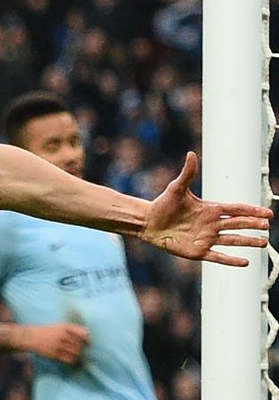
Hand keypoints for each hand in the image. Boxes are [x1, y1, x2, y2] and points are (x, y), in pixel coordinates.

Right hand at [23, 323, 88, 364]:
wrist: (31, 337)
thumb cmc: (47, 331)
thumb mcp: (58, 326)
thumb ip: (72, 328)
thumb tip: (88, 333)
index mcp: (63, 327)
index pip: (81, 333)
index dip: (87, 339)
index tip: (89, 342)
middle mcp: (61, 335)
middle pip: (79, 344)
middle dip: (81, 347)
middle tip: (80, 349)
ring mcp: (58, 345)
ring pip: (75, 352)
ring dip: (78, 354)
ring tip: (76, 353)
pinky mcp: (54, 354)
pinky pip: (69, 358)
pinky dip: (72, 359)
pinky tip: (71, 358)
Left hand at [141, 152, 271, 266]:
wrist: (149, 222)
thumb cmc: (163, 204)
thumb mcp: (176, 188)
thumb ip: (187, 173)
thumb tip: (191, 154)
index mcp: (210, 209)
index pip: (236, 210)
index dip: (252, 211)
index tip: (268, 213)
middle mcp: (212, 224)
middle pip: (238, 224)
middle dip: (253, 225)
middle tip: (266, 226)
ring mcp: (207, 238)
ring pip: (233, 240)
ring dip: (248, 242)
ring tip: (263, 242)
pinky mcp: (199, 251)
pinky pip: (218, 257)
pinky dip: (231, 260)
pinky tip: (245, 262)